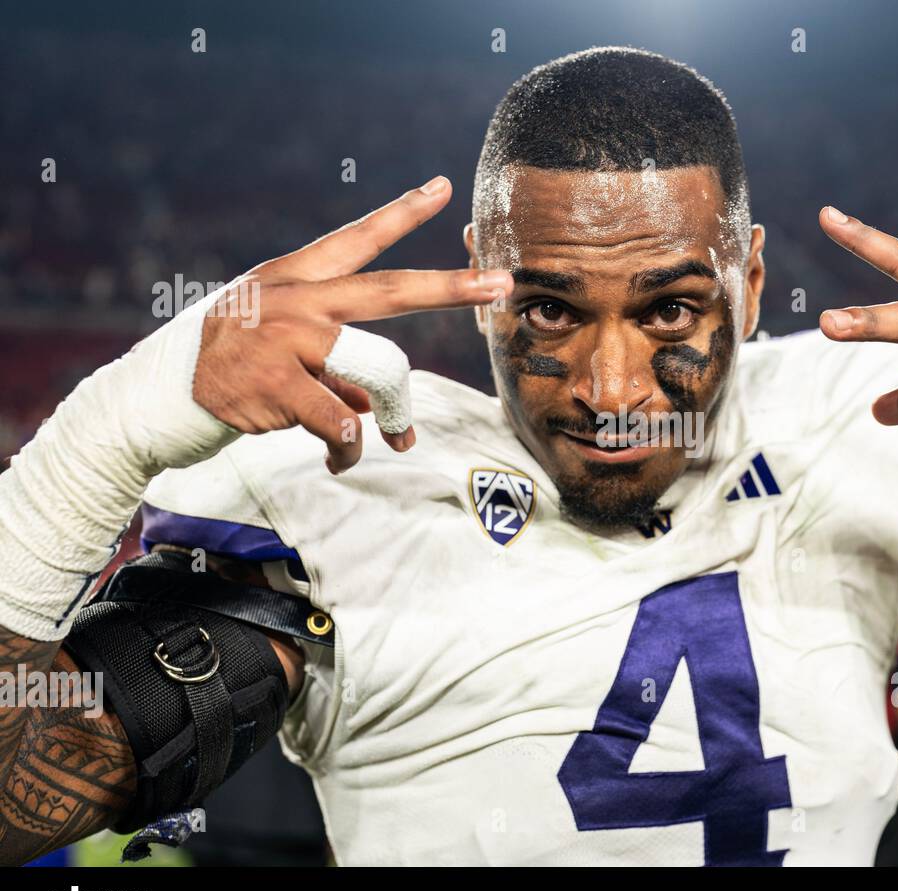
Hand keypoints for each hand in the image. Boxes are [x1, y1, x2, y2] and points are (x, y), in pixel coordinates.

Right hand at [194, 176, 512, 472]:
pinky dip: (350, 449)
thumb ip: (342, 369)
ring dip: (390, 417)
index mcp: (296, 278)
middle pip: (390, 291)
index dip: (402, 213)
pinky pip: (344, 423)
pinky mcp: (276, 385)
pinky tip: (338, 459)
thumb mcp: (285, 348)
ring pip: (376, 371)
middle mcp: (297, 300)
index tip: (443, 188)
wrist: (160, 396)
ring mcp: (286, 339)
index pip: (356, 239)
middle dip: (452, 288)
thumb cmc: (235, 367)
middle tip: (502, 284)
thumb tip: (385, 420)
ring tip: (388, 441)